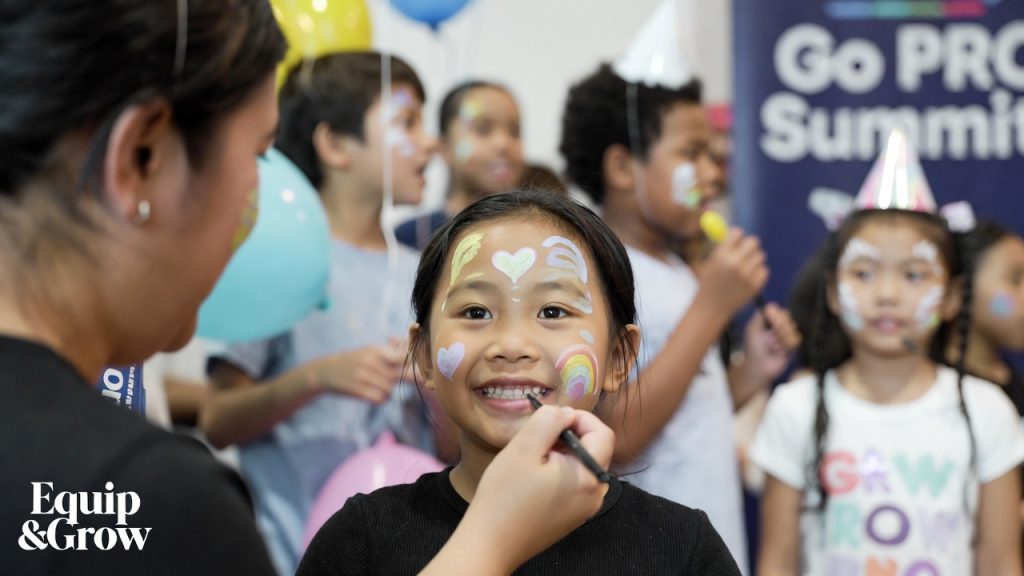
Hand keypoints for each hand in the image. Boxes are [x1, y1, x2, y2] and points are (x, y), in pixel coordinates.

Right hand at [308, 344, 403, 402]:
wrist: (325, 372)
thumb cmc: (353, 360)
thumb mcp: (369, 350)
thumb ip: (391, 350)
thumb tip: (412, 346)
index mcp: (375, 350)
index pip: (402, 357)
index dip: (411, 365)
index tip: (413, 371)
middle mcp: (370, 361)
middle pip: (397, 376)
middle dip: (397, 380)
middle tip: (389, 379)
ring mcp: (363, 376)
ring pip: (390, 388)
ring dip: (387, 390)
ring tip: (376, 386)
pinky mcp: (357, 390)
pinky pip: (380, 398)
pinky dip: (380, 398)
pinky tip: (372, 394)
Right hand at [463, 407, 613, 571]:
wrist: (490, 544)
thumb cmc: (505, 495)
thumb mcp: (524, 447)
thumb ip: (549, 421)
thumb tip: (565, 413)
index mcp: (590, 476)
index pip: (602, 433)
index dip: (579, 417)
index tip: (551, 418)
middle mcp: (596, 495)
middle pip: (593, 449)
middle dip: (567, 435)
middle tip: (536, 438)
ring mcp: (585, 509)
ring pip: (581, 465)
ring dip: (561, 452)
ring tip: (531, 458)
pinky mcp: (572, 517)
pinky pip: (574, 483)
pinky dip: (558, 470)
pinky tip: (532, 478)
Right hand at [699, 228, 767, 316]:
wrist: (711, 308)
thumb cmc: (709, 283)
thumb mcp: (711, 263)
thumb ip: (725, 247)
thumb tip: (738, 232)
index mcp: (721, 255)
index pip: (737, 233)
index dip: (737, 236)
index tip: (736, 241)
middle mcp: (735, 263)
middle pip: (753, 242)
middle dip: (749, 245)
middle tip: (745, 251)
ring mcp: (747, 275)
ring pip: (760, 256)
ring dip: (753, 260)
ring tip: (743, 270)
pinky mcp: (755, 285)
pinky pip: (764, 270)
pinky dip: (757, 272)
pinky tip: (747, 280)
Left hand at [743, 302, 800, 384]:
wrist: (759, 365)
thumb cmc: (753, 347)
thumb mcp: (752, 329)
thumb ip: (759, 316)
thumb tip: (770, 305)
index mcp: (770, 322)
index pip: (781, 311)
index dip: (778, 315)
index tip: (771, 318)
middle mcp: (780, 327)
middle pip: (788, 318)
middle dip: (779, 327)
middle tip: (769, 336)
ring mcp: (787, 336)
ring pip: (793, 329)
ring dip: (781, 338)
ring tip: (772, 346)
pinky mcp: (793, 346)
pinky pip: (796, 340)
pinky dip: (786, 345)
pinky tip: (779, 351)